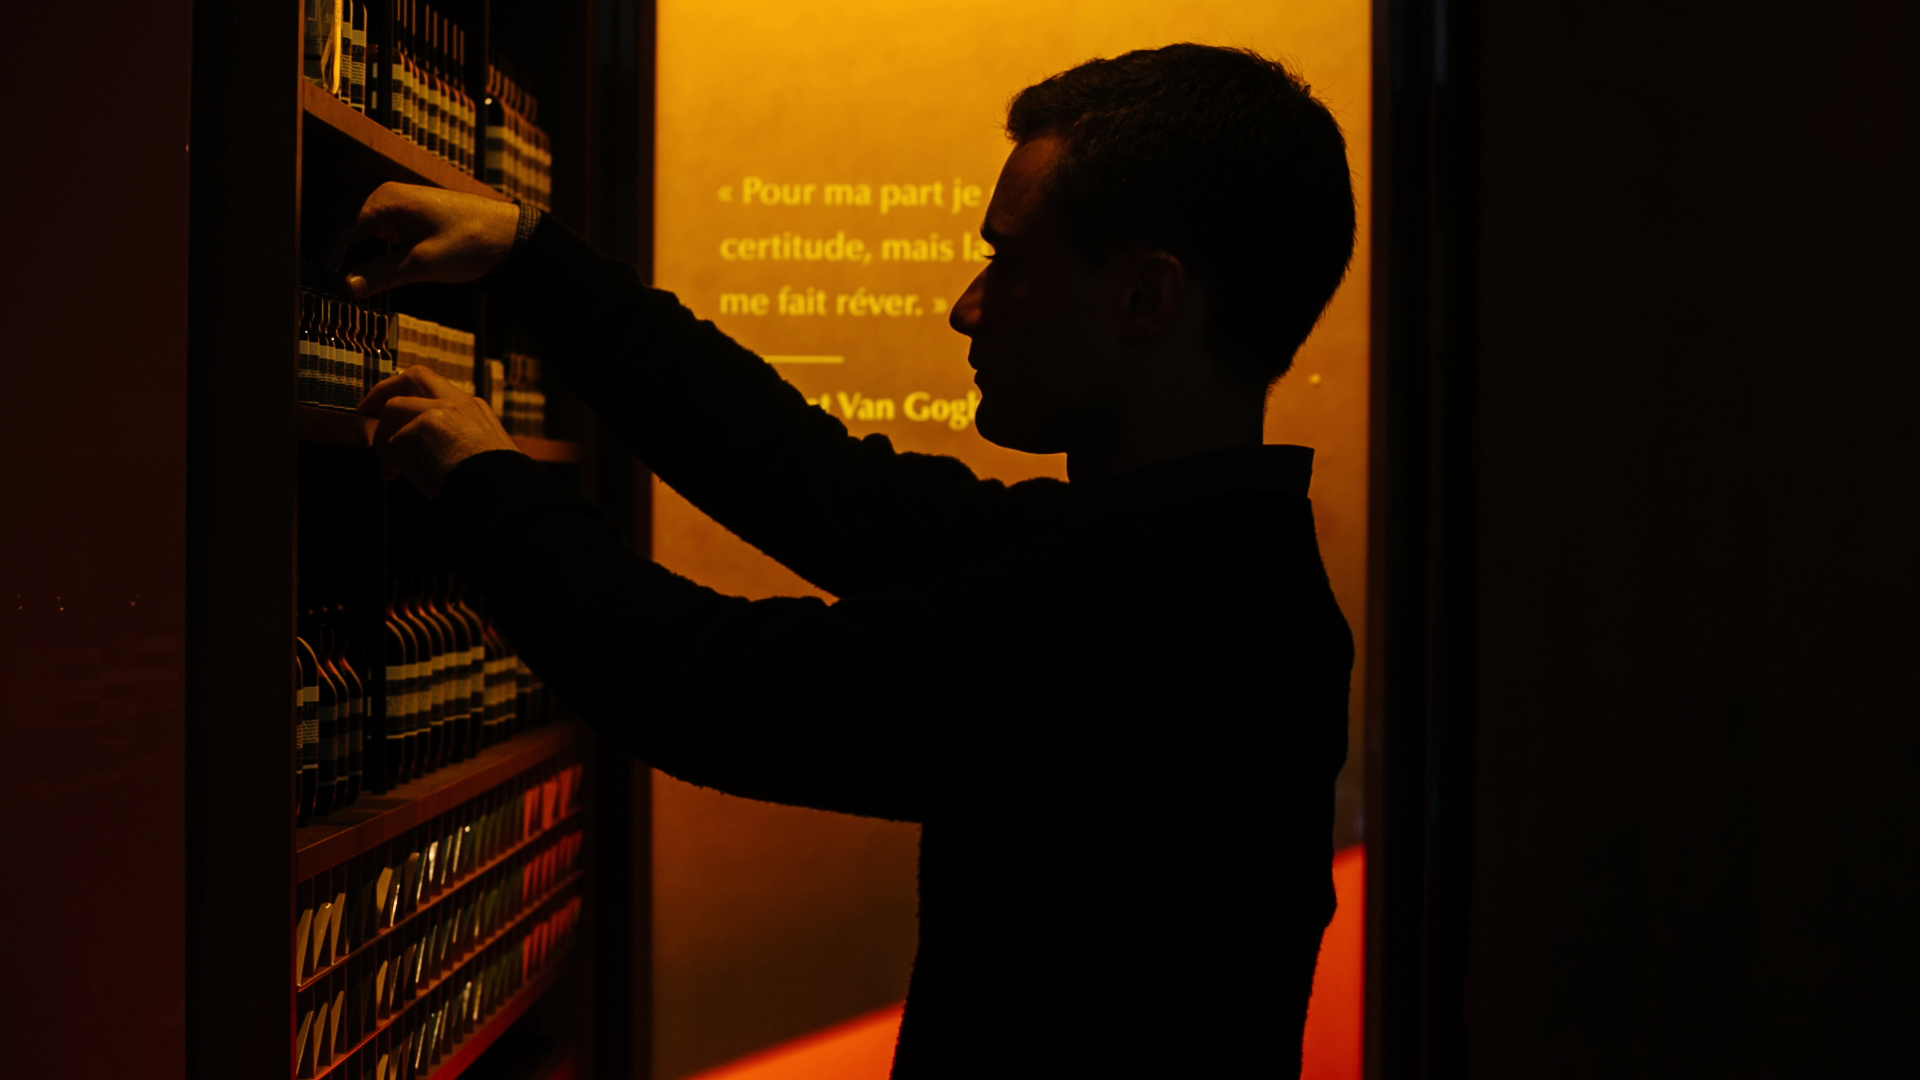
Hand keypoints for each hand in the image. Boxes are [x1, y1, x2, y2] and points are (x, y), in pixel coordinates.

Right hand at [330, 182, 522, 298]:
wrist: (510, 236)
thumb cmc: (472, 241)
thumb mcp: (424, 263)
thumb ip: (382, 274)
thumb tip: (345, 288)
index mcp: (385, 200)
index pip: (341, 230)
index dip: (327, 260)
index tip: (318, 287)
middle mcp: (385, 197)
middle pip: (342, 227)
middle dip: (332, 257)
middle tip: (325, 291)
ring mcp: (396, 207)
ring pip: (357, 232)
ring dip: (348, 256)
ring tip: (340, 288)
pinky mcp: (407, 219)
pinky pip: (374, 235)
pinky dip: (366, 254)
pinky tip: (365, 278)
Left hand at [360, 365, 520, 496]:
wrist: (511, 493)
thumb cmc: (498, 485)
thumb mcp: (478, 458)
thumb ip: (452, 448)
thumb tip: (421, 459)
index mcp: (474, 410)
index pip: (434, 389)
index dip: (409, 399)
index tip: (393, 418)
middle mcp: (461, 402)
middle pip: (413, 375)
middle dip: (382, 392)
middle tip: (364, 413)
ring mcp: (446, 408)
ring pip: (393, 407)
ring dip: (386, 443)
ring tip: (394, 473)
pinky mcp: (430, 423)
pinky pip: (397, 444)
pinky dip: (406, 469)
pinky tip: (428, 487)